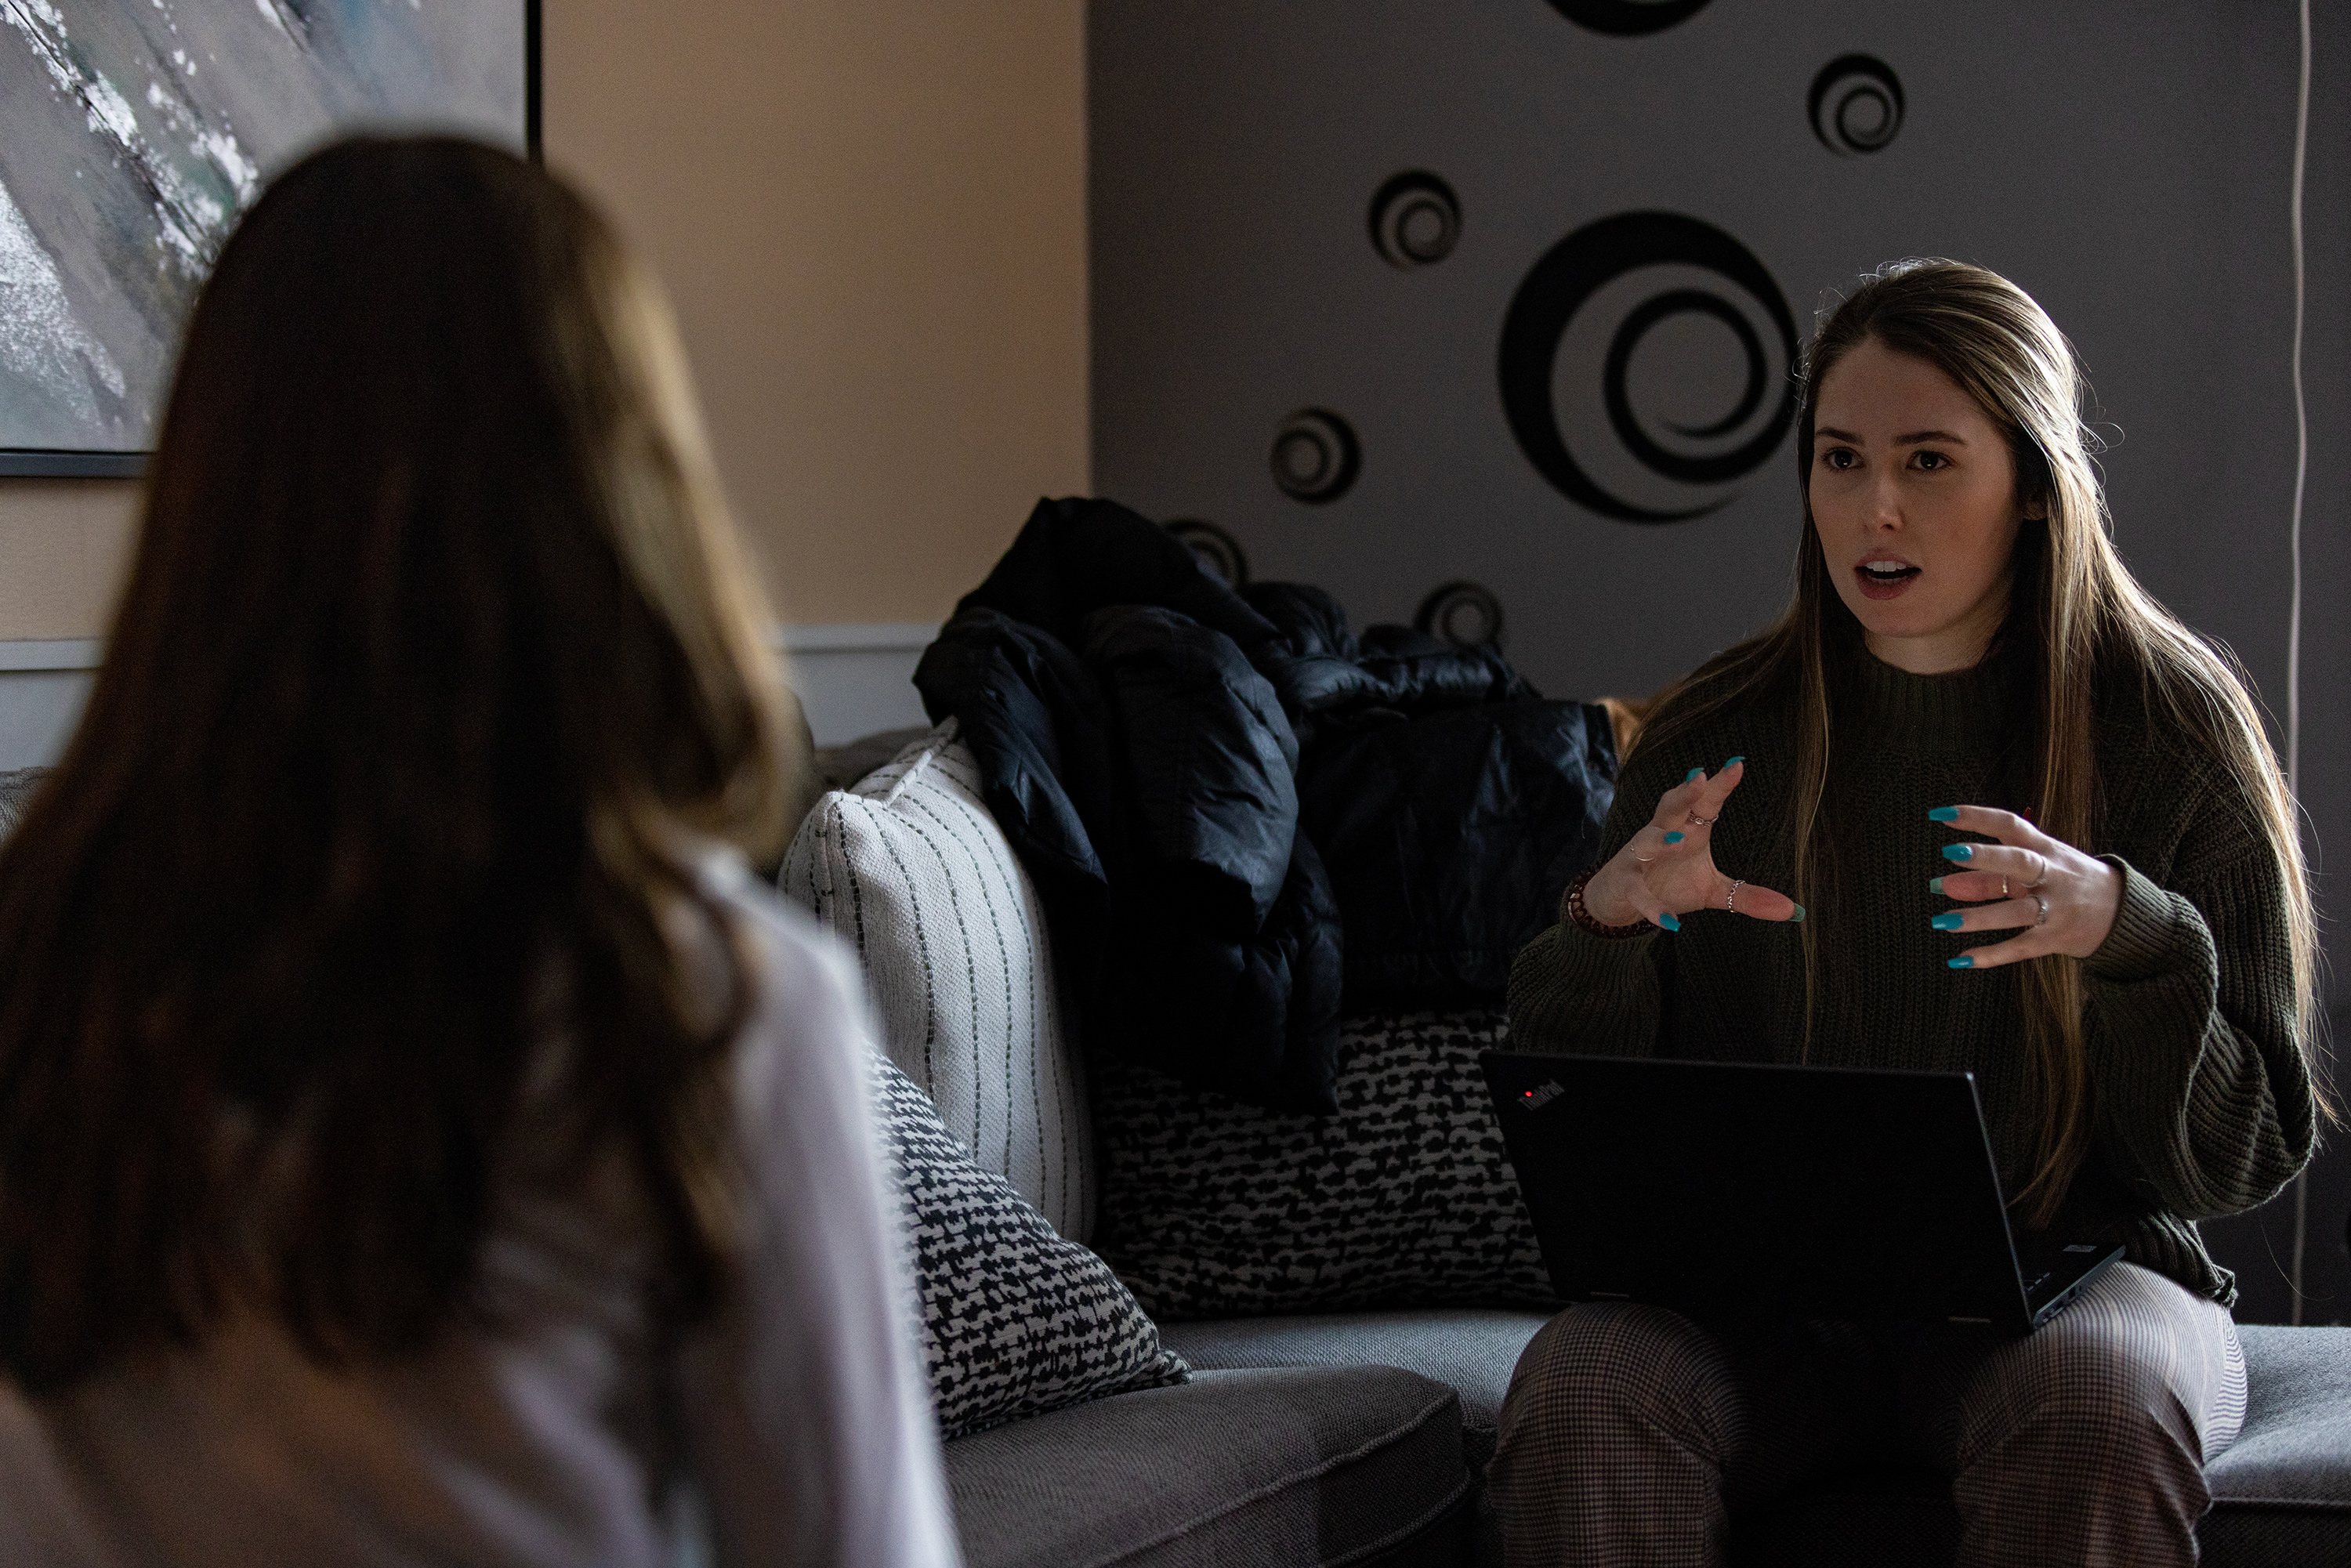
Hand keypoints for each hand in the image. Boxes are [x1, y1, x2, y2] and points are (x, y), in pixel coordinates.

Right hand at [1585, 760, 1800, 930]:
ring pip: (1647, 841)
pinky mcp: (1625, 884)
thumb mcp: (1713, 891)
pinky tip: (1670, 922)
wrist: (1619, 902)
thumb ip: (1749, 897)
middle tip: (1700, 776)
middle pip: (1671, 807)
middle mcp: (1662, 835)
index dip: (1719, 784)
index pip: (1704, 802)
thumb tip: (1794, 911)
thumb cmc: (1668, 884)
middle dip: (1684, 793)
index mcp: (1687, 830)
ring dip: (1661, 841)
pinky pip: (1638, 892)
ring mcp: (1640, 858)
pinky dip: (1652, 906)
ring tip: (1679, 841)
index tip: (1738, 763)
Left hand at [1929, 805, 2122, 967]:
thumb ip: (1988, 877)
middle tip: (1950, 852)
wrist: (2123, 912)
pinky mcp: (2057, 938)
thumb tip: (1943, 884)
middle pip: (2020, 861)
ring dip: (1979, 916)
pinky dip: (1992, 954)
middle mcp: (2053, 875)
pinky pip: (2022, 947)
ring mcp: (2057, 908)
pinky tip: (1961, 959)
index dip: (1977, 817)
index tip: (1941, 814)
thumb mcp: (2033, 871)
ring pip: (2017, 910)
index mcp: (2045, 848)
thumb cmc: (2065, 882)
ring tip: (1941, 920)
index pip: (2010, 824)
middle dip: (1987, 856)